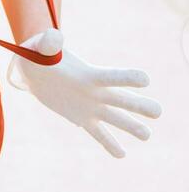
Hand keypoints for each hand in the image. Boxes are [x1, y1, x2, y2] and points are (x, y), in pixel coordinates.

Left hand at [6, 28, 161, 157]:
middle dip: (140, 106)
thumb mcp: (42, 47)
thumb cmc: (40, 54)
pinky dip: (110, 144)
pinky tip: (121, 155)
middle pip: (121, 99)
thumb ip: (49, 42)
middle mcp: (95, 92)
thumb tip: (53, 36)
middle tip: (158, 111)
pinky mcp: (82, 118)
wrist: (33, 69)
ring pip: (115, 118)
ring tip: (147, 135)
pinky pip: (99, 134)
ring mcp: (91, 106)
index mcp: (88, 75)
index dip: (127, 77)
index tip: (145, 80)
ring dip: (132, 127)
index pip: (111, 77)